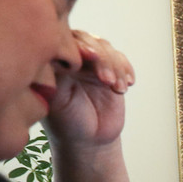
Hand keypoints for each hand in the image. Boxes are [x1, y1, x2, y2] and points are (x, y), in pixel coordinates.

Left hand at [44, 30, 135, 150]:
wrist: (89, 141)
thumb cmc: (67, 123)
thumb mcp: (57, 99)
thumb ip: (57, 74)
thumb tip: (58, 52)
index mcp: (55, 62)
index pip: (66, 40)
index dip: (79, 46)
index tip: (88, 57)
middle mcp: (73, 59)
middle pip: (88, 40)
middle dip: (101, 58)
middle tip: (106, 78)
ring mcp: (92, 65)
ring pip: (106, 48)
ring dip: (115, 66)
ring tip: (117, 88)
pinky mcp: (111, 72)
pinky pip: (120, 60)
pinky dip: (125, 70)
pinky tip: (127, 84)